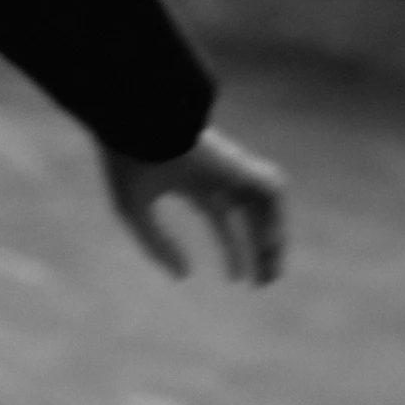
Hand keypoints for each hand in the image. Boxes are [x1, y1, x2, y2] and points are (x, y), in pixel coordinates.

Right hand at [101, 125, 286, 285]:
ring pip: (263, 205)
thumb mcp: (134, 210)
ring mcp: (228, 168)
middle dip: (259, 247)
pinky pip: (270, 190)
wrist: (137, 121)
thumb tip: (183, 276)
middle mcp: (214, 175)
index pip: (219, 217)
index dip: (230, 247)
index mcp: (189, 182)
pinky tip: (269, 242)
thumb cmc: (129, 162)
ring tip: (273, 272)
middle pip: (248, 214)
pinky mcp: (239, 163)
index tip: (236, 280)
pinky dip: (275, 215)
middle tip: (266, 283)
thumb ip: (157, 244)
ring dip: (274, 236)